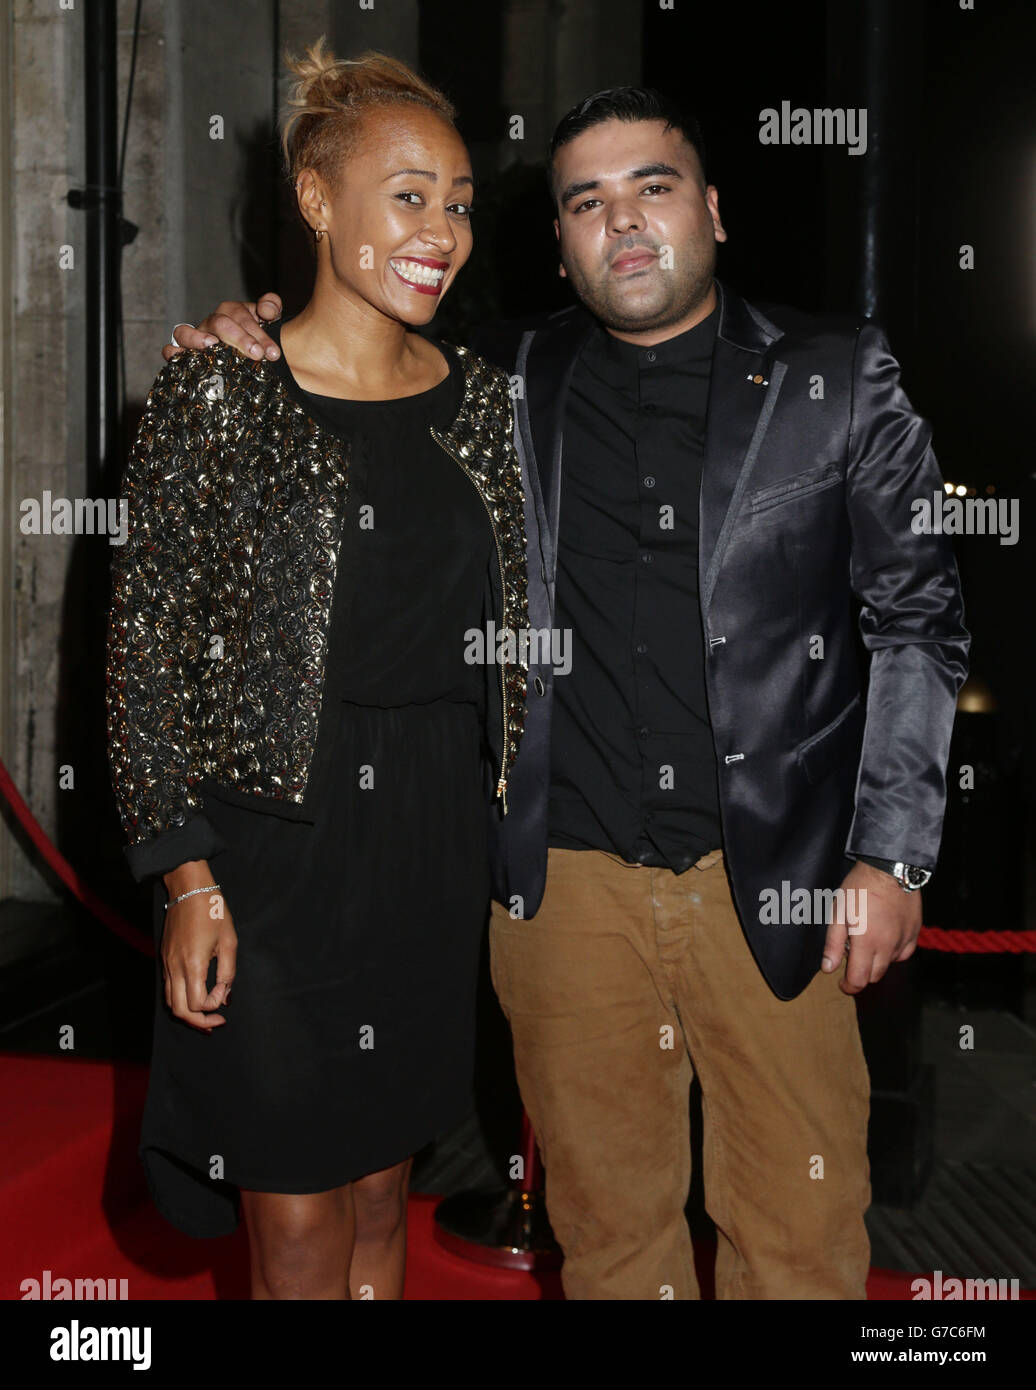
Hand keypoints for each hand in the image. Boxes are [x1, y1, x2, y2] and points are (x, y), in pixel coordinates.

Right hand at [161, 888, 237, 1031]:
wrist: (189, 889)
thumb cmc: (212, 911)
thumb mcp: (229, 941)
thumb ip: (228, 972)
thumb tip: (225, 996)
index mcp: (192, 964)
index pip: (197, 1003)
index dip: (214, 1004)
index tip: (225, 989)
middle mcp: (174, 967)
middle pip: (179, 1010)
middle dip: (198, 1021)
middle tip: (217, 1022)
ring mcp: (166, 963)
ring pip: (170, 1002)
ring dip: (187, 1013)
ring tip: (206, 1015)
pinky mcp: (164, 958)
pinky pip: (168, 988)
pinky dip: (180, 999)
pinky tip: (194, 996)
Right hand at [162, 293, 282, 362]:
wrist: (254, 361)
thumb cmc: (261, 341)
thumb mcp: (271, 323)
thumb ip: (272, 308)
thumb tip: (266, 310)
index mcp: (233, 312)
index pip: (242, 315)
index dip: (258, 333)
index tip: (273, 352)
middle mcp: (212, 323)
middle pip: (219, 323)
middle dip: (240, 338)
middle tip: (257, 354)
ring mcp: (196, 338)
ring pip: (185, 332)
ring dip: (197, 339)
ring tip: (212, 346)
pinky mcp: (185, 355)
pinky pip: (171, 351)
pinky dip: (173, 353)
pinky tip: (183, 359)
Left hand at [821, 860, 920, 994]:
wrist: (890, 868)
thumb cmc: (860, 887)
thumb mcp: (838, 912)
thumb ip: (834, 943)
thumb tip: (828, 968)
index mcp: (867, 943)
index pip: (859, 980)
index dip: (849, 987)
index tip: (842, 983)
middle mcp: (888, 946)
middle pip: (875, 976)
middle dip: (861, 974)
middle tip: (852, 957)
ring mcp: (904, 940)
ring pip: (889, 965)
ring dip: (876, 962)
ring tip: (867, 941)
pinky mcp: (914, 932)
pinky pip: (904, 953)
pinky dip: (893, 953)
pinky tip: (885, 939)